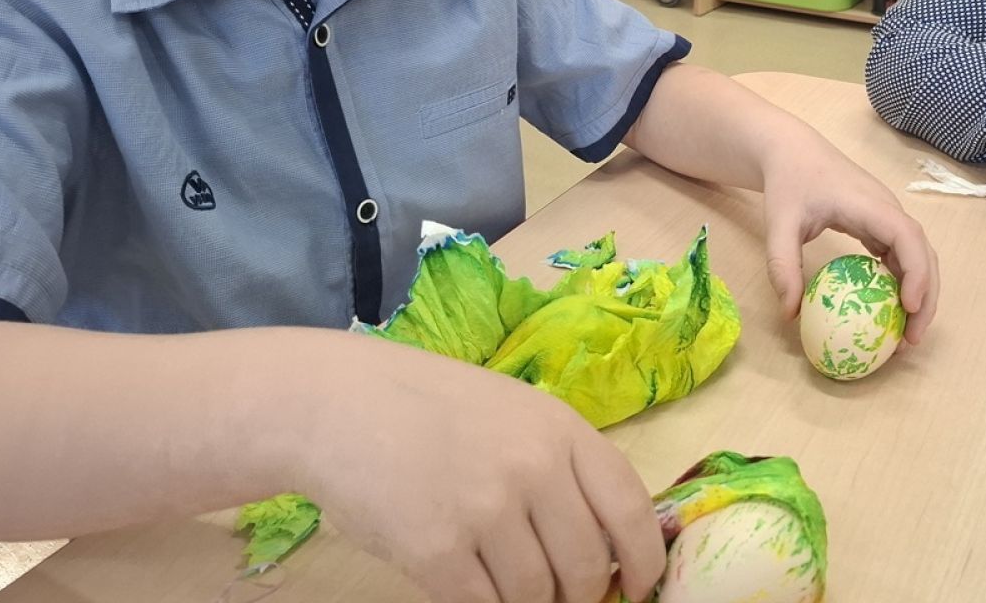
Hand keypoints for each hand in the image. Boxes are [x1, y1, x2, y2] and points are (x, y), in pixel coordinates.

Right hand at [308, 342, 664, 602]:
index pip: (629, 508)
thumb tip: (607, 548)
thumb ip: (561, 467)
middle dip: (581, 596)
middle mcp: (532, 467)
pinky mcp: (435, 550)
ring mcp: (484, 509)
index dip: (644, 560)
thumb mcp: (514, 413)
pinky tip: (468, 584)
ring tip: (504, 582)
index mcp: (559, 429)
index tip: (639, 588)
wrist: (341, 403)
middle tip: (562, 596)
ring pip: (536, 596)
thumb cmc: (433, 410)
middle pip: (587, 566)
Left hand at [759, 135, 939, 343]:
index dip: (915, 271)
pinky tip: (892, 311)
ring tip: (907, 335)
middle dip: (926, 295)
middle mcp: (887, 209)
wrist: (791, 150)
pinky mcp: (879, 224)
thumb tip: (790, 315)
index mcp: (869, 204)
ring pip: (918, 256)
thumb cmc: (789, 182)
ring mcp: (886, 216)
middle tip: (912, 339)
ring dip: (920, 293)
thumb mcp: (779, 224)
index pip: (907, 236)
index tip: (909, 307)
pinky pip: (901, 255)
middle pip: (923, 252)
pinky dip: (904, 283)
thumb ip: (782, 267)